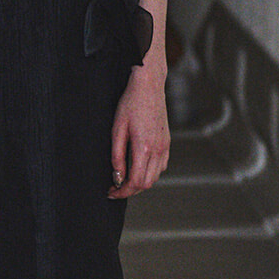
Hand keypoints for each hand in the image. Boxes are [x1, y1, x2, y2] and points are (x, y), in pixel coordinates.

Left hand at [108, 69, 169, 197]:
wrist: (149, 86)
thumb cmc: (131, 103)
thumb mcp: (117, 129)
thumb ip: (117, 156)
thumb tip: (117, 176)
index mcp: (144, 148)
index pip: (135, 182)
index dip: (122, 192)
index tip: (111, 192)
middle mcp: (158, 150)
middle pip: (146, 184)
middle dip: (130, 190)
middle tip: (115, 188)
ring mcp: (165, 146)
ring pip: (155, 177)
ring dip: (140, 183)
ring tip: (125, 179)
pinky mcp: (167, 142)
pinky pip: (161, 166)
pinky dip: (150, 172)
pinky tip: (138, 167)